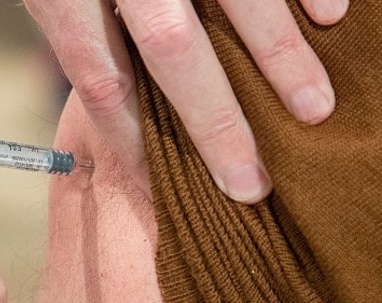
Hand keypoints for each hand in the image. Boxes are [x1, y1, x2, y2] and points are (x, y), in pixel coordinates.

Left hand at [24, 0, 347, 203]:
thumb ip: (76, 22)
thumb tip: (116, 86)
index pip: (102, 80)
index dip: (131, 139)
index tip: (158, 179)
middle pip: (174, 54)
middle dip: (217, 126)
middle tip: (250, 182)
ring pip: (238, 0)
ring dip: (280, 59)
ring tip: (314, 110)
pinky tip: (330, 15)